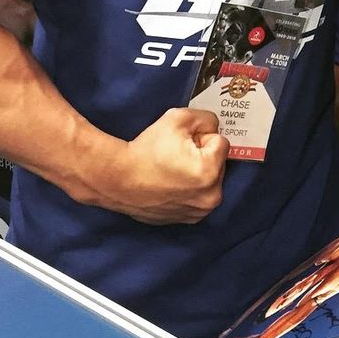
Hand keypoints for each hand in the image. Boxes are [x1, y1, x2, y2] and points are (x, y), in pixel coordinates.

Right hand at [99, 107, 228, 223]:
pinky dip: (189, 188)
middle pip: (217, 162)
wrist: (117, 179)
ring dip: (197, 172)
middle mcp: (210, 197)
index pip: (220, 142)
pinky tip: (170, 183)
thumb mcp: (179, 118)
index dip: (200, 137)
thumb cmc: (146, 149)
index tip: (181, 143)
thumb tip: (214, 129)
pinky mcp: (187, 219)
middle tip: (175, 156)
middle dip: (202, 155)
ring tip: (171, 170)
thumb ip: (206, 118)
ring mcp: (198, 212)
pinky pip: (198, 195)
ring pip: (209, 179)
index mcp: (210, 172)